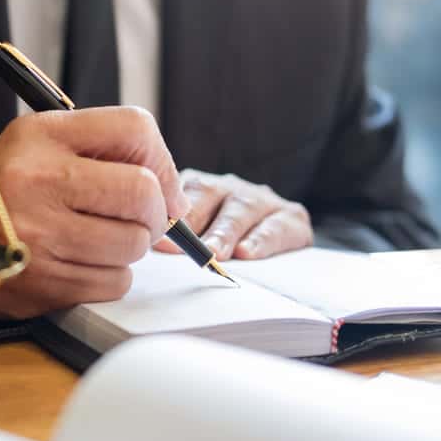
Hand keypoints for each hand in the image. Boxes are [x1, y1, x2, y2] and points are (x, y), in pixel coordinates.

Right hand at [0, 107, 187, 320]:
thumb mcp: (31, 145)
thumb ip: (98, 151)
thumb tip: (175, 196)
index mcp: (39, 135)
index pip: (133, 128)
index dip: (161, 158)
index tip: (158, 182)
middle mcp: (37, 180)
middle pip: (142, 192)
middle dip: (155, 212)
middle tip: (140, 219)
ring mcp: (38, 235)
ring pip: (133, 244)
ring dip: (128, 247)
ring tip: (98, 239)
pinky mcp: (41, 283)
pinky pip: (114, 282)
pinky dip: (109, 276)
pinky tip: (79, 263)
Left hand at [154, 170, 311, 260]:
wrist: (278, 246)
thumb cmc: (219, 244)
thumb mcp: (195, 236)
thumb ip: (175, 237)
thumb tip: (147, 248)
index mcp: (199, 187)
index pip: (179, 194)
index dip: (168, 216)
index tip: (156, 238)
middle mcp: (229, 187)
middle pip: (208, 197)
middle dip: (192, 223)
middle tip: (178, 245)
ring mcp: (262, 199)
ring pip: (241, 210)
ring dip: (224, 232)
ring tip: (213, 254)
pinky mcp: (293, 217)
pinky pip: (277, 225)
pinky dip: (262, 239)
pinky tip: (247, 254)